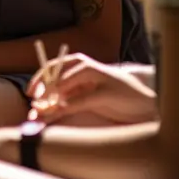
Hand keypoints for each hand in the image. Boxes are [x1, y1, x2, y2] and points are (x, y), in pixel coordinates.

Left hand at [27, 53, 156, 124]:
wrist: (148, 103)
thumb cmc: (115, 100)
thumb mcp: (88, 99)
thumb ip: (68, 102)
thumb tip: (41, 111)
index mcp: (83, 67)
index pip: (54, 66)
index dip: (39, 78)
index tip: (29, 93)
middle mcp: (90, 68)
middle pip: (59, 67)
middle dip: (42, 82)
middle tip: (32, 98)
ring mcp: (100, 78)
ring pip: (70, 78)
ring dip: (53, 92)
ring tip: (42, 105)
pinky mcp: (110, 92)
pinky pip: (85, 97)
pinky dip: (70, 104)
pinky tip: (60, 111)